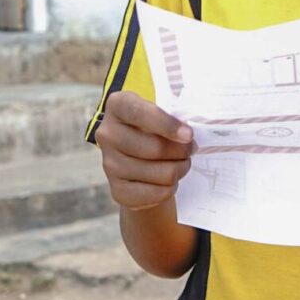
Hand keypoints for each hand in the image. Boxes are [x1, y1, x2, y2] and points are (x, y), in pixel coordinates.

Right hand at [95, 90, 193, 210]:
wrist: (138, 154)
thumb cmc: (154, 125)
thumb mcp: (159, 109)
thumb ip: (172, 115)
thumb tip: (187, 137)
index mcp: (117, 105)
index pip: (139, 113)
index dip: (166, 124)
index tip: (188, 135)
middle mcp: (107, 134)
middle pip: (154, 148)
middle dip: (182, 151)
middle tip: (192, 149)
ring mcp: (109, 164)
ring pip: (161, 173)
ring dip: (180, 169)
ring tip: (181, 163)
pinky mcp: (117, 190)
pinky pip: (155, 194)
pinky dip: (170, 188)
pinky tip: (169, 179)